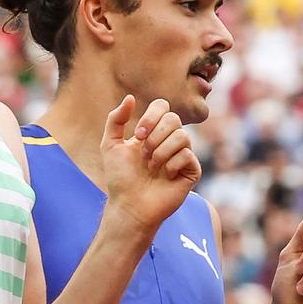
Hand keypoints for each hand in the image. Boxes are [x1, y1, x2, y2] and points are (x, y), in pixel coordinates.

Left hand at [98, 94, 200, 238]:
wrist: (130, 205)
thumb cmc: (120, 179)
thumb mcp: (110, 145)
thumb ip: (116, 120)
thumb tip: (130, 97)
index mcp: (154, 132)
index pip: (162, 107)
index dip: (152, 116)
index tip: (138, 135)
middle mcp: (170, 141)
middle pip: (174, 118)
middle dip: (155, 136)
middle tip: (144, 154)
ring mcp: (183, 155)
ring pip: (183, 136)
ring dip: (161, 151)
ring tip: (152, 167)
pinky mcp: (192, 171)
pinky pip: (188, 155)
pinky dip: (172, 164)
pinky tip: (165, 176)